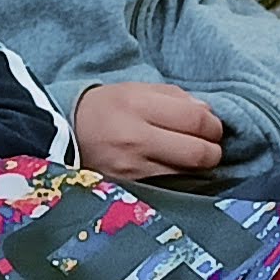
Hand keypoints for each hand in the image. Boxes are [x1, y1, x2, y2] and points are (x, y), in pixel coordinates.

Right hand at [74, 81, 225, 179]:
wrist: (64, 135)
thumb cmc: (106, 109)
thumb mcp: (137, 90)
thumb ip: (176, 98)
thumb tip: (209, 114)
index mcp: (138, 105)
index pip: (197, 120)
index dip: (214, 126)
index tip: (212, 128)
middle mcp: (135, 138)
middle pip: (199, 153)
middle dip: (212, 151)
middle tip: (208, 147)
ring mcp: (132, 169)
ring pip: (188, 174)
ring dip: (196, 168)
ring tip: (187, 157)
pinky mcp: (129, 189)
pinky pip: (169, 186)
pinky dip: (178, 179)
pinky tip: (171, 169)